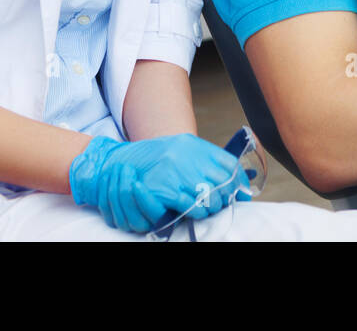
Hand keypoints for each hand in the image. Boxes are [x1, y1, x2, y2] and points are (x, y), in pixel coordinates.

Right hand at [68, 133, 240, 232]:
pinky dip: (194, 212)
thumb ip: (202, 161)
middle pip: (222, 181)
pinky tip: (192, 212)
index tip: (240, 192)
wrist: (115, 162)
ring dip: (211, 207)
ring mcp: (175, 171)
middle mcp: (186, 155)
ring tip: (207, 209)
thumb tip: (232, 179)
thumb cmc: (149, 160)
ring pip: (208, 197)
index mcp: (192, 145)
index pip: (228, 163)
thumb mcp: (178, 151)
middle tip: (221, 204)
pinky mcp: (163, 188)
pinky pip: (189, 206)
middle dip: (224, 197)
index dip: (238, 180)